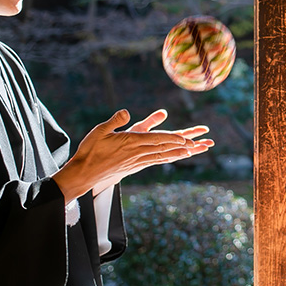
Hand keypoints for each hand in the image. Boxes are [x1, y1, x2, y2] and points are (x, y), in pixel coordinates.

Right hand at [53, 109, 211, 202]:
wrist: (84, 174)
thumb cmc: (90, 150)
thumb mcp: (100, 131)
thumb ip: (115, 121)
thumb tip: (127, 112)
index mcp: (130, 142)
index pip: (156, 139)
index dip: (173, 138)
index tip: (187, 138)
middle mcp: (137, 153)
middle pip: (165, 148)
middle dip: (184, 145)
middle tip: (201, 144)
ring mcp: (137, 161)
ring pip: (163, 156)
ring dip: (180, 152)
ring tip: (195, 150)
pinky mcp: (134, 166)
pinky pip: (155, 160)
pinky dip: (168, 157)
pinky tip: (174, 156)